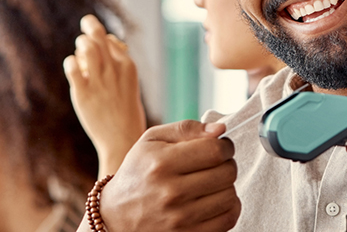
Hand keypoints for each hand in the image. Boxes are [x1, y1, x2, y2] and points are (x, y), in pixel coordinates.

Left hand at [64, 14, 146, 174]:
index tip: (98, 43)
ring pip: (85, 46)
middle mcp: (114, 70)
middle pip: (98, 37)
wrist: (122, 141)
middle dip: (89, 27)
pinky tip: (73, 68)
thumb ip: (120, 64)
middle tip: (85, 25)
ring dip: (80, 44)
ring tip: (80, 51)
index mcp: (129, 67)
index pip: (111, 40)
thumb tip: (110, 43)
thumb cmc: (127, 114)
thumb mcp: (130, 85)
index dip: (102, 38)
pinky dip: (71, 62)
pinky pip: (72, 66)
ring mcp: (99, 81)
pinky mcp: (83, 93)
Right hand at [96, 121, 239, 231]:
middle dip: (227, 164)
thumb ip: (186, 129)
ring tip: (212, 183)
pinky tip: (214, 200)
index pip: (215, 151)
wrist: (116, 216)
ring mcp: (180, 218)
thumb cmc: (138, 173)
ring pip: (230, 196)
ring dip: (227, 186)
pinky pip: (228, 219)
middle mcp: (171, 192)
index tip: (221, 148)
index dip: (225, 146)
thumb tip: (220, 130)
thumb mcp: (152, 140)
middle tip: (216, 165)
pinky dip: (228, 207)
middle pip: (227, 173)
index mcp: (162, 163)